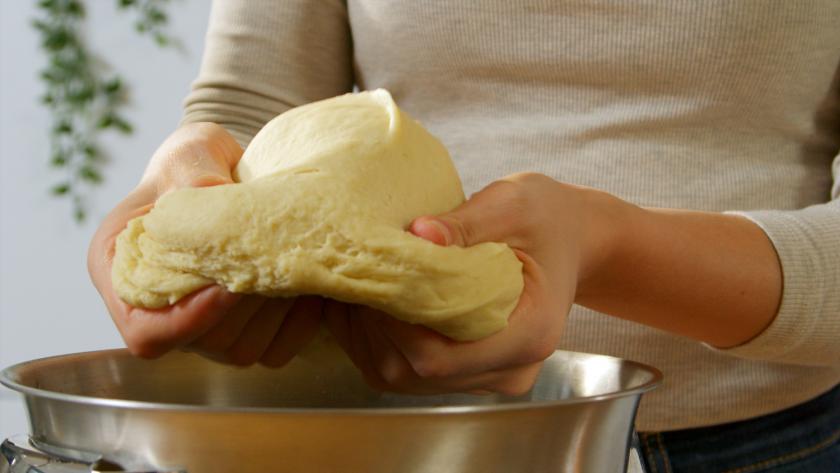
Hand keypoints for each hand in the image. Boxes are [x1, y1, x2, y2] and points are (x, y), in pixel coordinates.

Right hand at [88, 123, 322, 365]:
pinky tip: (310, 283)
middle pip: (202, 343)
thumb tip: (210, 194)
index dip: (188, 320)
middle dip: (246, 306)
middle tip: (278, 261)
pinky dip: (299, 322)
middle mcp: (160, 310)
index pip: (144, 330)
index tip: (228, 284)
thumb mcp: (189, 154)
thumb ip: (194, 174)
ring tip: (295, 264)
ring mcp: (205, 327)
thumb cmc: (195, 163)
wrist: (229, 174)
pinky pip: (275, 349)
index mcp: (121, 272)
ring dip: (276, 313)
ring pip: (242, 350)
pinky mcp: (245, 330)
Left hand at [324, 173, 615, 394]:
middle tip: (351, 280)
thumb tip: (417, 233)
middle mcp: (511, 368)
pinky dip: (376, 342)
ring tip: (353, 289)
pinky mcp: (471, 371)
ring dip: (367, 338)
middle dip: (373, 329)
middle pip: (416, 373)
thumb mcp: (512, 204)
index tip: (373, 281)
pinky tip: (366, 305)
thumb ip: (466, 223)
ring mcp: (490, 375)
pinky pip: (407, 371)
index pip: (441, 357)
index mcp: (530, 332)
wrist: (571, 238)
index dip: (394, 326)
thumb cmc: (547, 217)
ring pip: (403, 378)